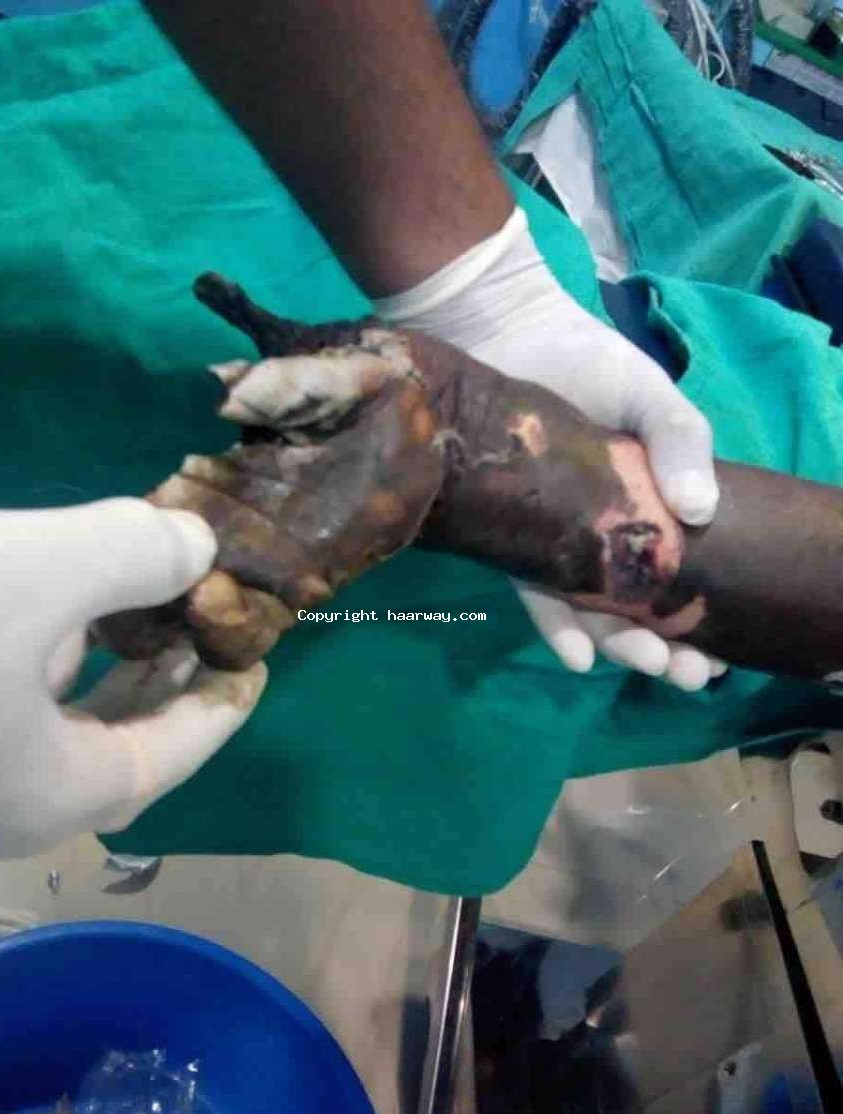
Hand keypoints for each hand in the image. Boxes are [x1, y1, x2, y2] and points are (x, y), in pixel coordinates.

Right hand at [0, 498, 266, 866]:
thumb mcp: (31, 572)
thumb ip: (131, 555)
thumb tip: (195, 545)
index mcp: (48, 796)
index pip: (169, 758)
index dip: (220, 707)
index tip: (257, 663)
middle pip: (111, 755)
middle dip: (161, 689)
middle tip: (202, 630)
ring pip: (46, 737)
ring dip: (94, 677)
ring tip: (137, 615)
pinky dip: (32, 671)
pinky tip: (35, 616)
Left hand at [376, 208, 725, 689]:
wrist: (503, 332)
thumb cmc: (588, 363)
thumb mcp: (654, 399)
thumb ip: (684, 444)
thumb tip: (700, 511)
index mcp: (645, 507)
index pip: (676, 574)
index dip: (698, 618)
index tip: (718, 658)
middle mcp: (600, 533)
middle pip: (634, 605)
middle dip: (663, 647)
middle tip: (686, 673)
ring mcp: (554, 538)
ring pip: (588, 607)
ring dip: (617, 643)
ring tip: (645, 663)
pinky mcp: (507, 534)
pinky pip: (532, 588)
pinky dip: (555, 624)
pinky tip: (577, 654)